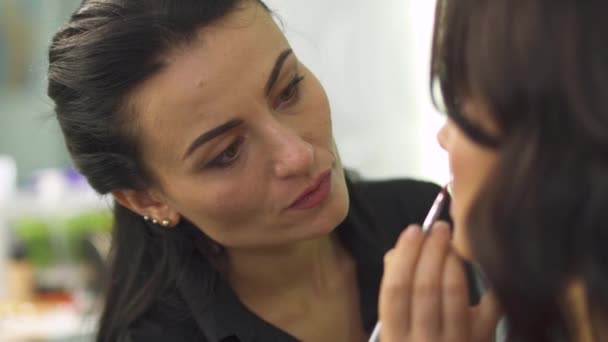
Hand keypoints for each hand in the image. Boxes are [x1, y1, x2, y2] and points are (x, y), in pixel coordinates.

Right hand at [378, 222, 499, 341]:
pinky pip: (489, 307)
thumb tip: (397, 253)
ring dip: (453, 261)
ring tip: (454, 241)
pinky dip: (489, 282)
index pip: (395, 290)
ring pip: (453, 294)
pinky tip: (483, 261)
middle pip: (424, 287)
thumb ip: (393, 296)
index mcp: (394, 339)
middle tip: (439, 227)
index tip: (413, 230)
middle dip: (432, 251)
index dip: (404, 256)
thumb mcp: (395, 333)